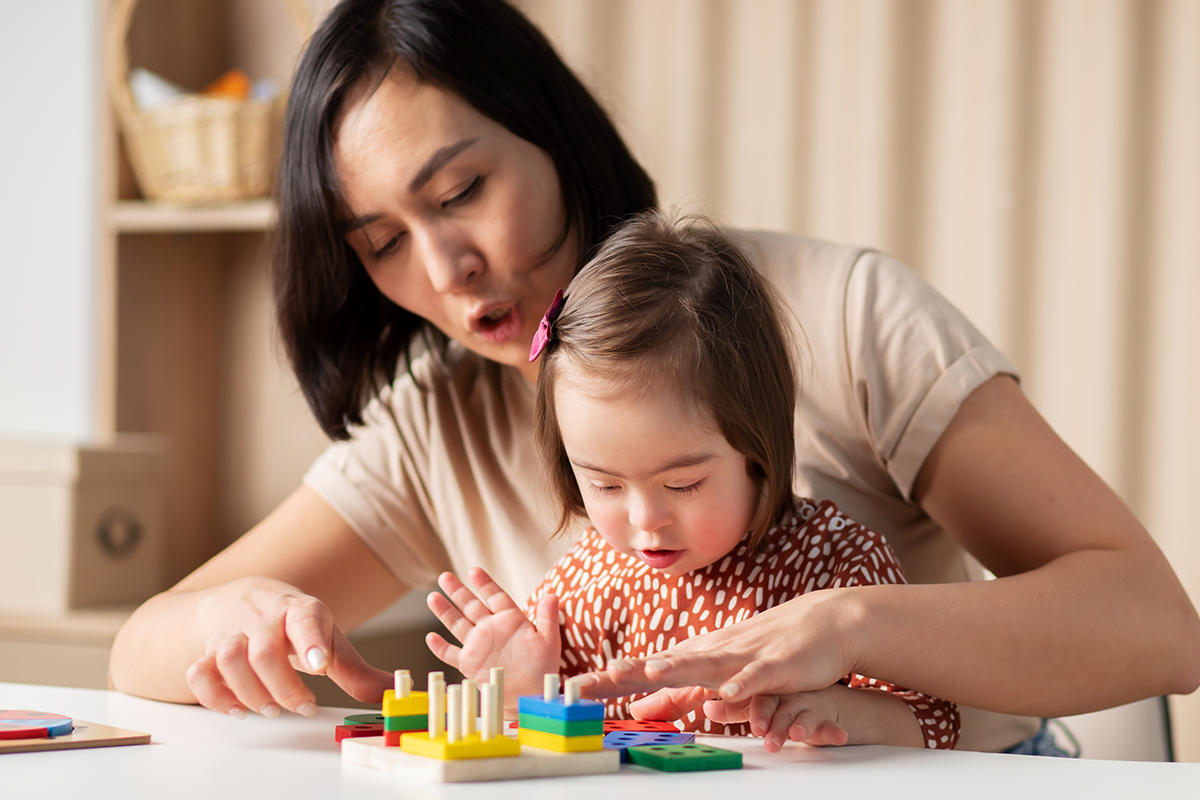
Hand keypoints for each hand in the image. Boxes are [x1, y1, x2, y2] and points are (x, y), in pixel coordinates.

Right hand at [186, 577, 391, 717]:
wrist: (242, 598)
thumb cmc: (293, 624)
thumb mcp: (328, 638)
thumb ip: (356, 670)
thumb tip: (393, 692)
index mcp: (301, 610)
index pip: (305, 619)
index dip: (311, 642)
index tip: (319, 665)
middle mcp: (264, 617)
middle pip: (264, 651)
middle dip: (282, 687)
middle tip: (301, 706)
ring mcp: (232, 632)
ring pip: (228, 659)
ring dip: (249, 692)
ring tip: (270, 708)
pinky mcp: (207, 650)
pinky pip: (199, 672)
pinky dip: (213, 695)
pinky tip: (235, 708)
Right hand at [425, 567, 560, 709]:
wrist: (530, 695)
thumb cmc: (542, 668)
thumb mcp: (548, 641)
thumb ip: (548, 618)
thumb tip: (552, 595)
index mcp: (510, 620)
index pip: (495, 596)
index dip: (484, 584)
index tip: (473, 571)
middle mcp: (491, 630)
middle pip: (471, 606)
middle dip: (458, 591)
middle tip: (444, 576)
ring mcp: (479, 646)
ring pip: (458, 624)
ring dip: (445, 612)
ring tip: (432, 597)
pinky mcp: (470, 664)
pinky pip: (451, 654)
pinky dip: (440, 647)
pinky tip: (430, 637)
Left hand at [580, 589, 855, 720]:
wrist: (821, 624)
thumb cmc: (760, 653)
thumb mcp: (713, 677)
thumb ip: (677, 694)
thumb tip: (638, 708)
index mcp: (694, 658)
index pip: (644, 670)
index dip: (609, 680)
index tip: (575, 690)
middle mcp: (711, 653)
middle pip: (663, 664)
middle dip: (628, 673)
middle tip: (593, 681)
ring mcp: (742, 656)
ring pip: (705, 664)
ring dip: (678, 668)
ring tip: (650, 673)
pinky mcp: (774, 666)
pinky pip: (755, 677)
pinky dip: (741, 684)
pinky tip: (727, 692)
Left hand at [704, 689, 848, 751]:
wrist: (822, 691)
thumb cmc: (782, 698)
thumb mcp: (758, 702)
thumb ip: (733, 709)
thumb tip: (706, 707)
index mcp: (766, 686)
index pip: (753, 695)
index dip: (748, 709)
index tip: (734, 719)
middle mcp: (785, 692)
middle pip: (775, 703)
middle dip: (768, 718)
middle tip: (761, 731)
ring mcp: (806, 703)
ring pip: (799, 714)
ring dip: (797, 726)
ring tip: (795, 735)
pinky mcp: (825, 716)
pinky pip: (829, 723)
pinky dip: (832, 730)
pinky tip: (837, 736)